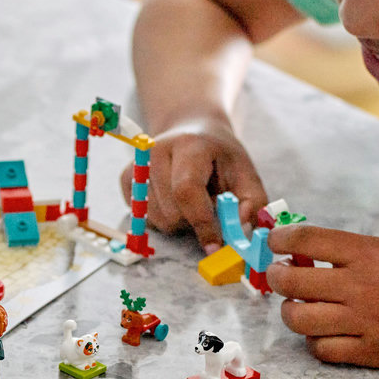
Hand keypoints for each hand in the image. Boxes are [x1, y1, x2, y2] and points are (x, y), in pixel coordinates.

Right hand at [124, 116, 266, 251]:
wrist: (192, 133)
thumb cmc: (220, 158)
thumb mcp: (245, 173)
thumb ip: (252, 202)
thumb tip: (240, 228)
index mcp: (189, 145)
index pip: (186, 190)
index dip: (202, 222)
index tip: (215, 245)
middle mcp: (156, 151)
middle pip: (171, 211)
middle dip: (193, 222)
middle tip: (207, 207)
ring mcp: (137, 164)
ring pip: (157, 219)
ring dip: (179, 221)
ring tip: (190, 201)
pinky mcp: (126, 177)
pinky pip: (144, 217)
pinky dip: (162, 217)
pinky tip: (173, 200)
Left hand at [266, 225, 378, 367]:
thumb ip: (350, 251)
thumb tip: (306, 252)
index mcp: (365, 254)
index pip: (305, 239)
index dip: (279, 239)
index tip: (274, 241)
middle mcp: (359, 287)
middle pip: (290, 280)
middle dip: (276, 276)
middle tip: (281, 275)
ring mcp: (363, 322)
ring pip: (297, 318)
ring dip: (291, 311)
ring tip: (300, 306)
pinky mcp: (370, 352)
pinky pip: (321, 349)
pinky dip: (314, 341)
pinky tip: (323, 332)